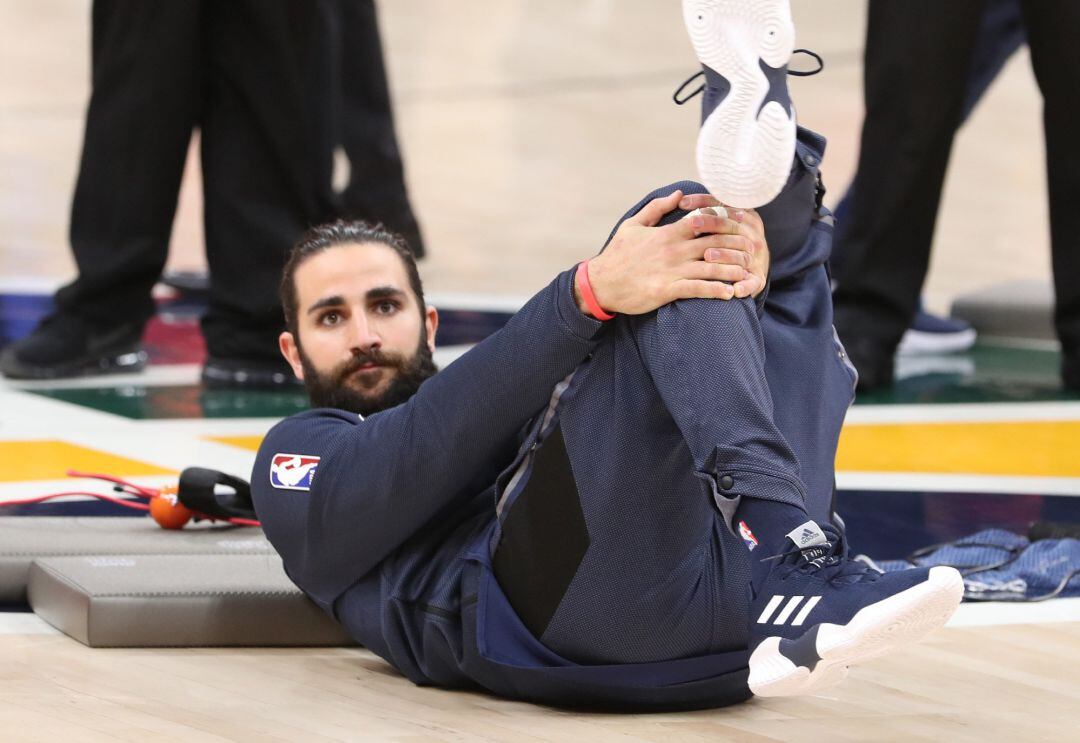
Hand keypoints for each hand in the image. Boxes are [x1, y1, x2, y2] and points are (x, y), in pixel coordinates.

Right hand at [575, 190, 769, 316]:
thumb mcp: (633, 224)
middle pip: (714, 243)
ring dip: (733, 270)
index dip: (726, 220)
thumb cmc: (617, 254)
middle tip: (754, 250)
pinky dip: (716, 291)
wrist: (600, 283)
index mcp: (667, 232)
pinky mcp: (666, 290)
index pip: (704, 220)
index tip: (742, 224)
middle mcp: (673, 250)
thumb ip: (658, 208)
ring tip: (749, 273)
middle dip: (737, 246)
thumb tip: (679, 194)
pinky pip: (697, 289)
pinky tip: (730, 294)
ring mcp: (670, 270)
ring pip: (711, 266)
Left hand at [677, 193, 769, 299]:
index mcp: (744, 217)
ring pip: (742, 254)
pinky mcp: (757, 279)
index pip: (724, 205)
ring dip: (725, 254)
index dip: (703, 202)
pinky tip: (734, 289)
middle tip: (692, 223)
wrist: (750, 271)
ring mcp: (756, 257)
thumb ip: (701, 210)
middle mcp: (752, 235)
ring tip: (707, 256)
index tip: (682, 202)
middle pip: (732, 226)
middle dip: (712, 223)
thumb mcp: (719, 223)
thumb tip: (677, 196)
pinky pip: (752, 282)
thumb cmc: (724, 244)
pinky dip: (745, 286)